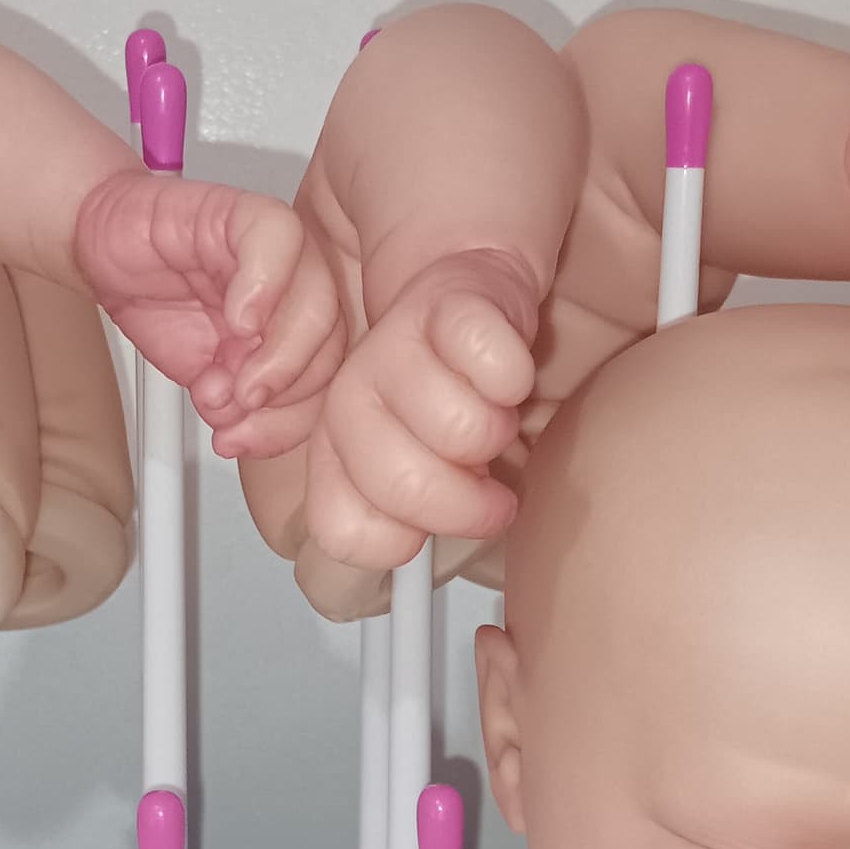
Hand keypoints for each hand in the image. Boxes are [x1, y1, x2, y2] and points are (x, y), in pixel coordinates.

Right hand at [75, 168, 344, 453]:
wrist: (105, 250)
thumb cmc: (159, 303)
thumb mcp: (202, 375)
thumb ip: (234, 404)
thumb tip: (242, 428)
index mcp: (301, 329)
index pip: (329, 380)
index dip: (291, 420)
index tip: (243, 438)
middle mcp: (300, 287)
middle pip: (332, 342)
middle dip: (284, 392)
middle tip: (237, 406)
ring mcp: (279, 248)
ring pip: (316, 297)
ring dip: (274, 353)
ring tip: (224, 376)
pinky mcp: (244, 211)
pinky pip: (278, 239)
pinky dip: (262, 287)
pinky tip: (234, 320)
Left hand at [298, 249, 539, 568]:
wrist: (465, 297)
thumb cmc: (441, 395)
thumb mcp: (411, 470)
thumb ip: (400, 521)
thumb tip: (410, 551)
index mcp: (333, 450)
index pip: (344, 531)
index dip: (406, 540)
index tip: (430, 522)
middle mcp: (349, 399)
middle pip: (409, 487)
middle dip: (469, 504)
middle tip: (488, 486)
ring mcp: (393, 348)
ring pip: (462, 431)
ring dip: (498, 434)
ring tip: (491, 418)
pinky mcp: (450, 306)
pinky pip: (498, 368)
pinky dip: (516, 381)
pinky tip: (506, 377)